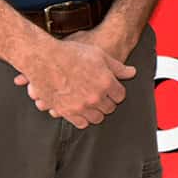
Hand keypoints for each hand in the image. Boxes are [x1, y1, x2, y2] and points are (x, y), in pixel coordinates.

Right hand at [13, 36, 135, 128]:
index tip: (113, 89)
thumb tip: (132, 73)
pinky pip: (80, 123)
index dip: (117, 91)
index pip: (120, 96)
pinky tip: (82, 109)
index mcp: (106, 82)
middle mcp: (95, 97)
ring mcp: (80, 106)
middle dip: (108, 102)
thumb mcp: (99, 55)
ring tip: (93, 103)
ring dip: (97, 112)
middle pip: (109, 108)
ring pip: (96, 118)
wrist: (45, 58)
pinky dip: (83, 118)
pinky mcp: (65, 112)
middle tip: (103, 95)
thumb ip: (117, 67)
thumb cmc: (72, 54)